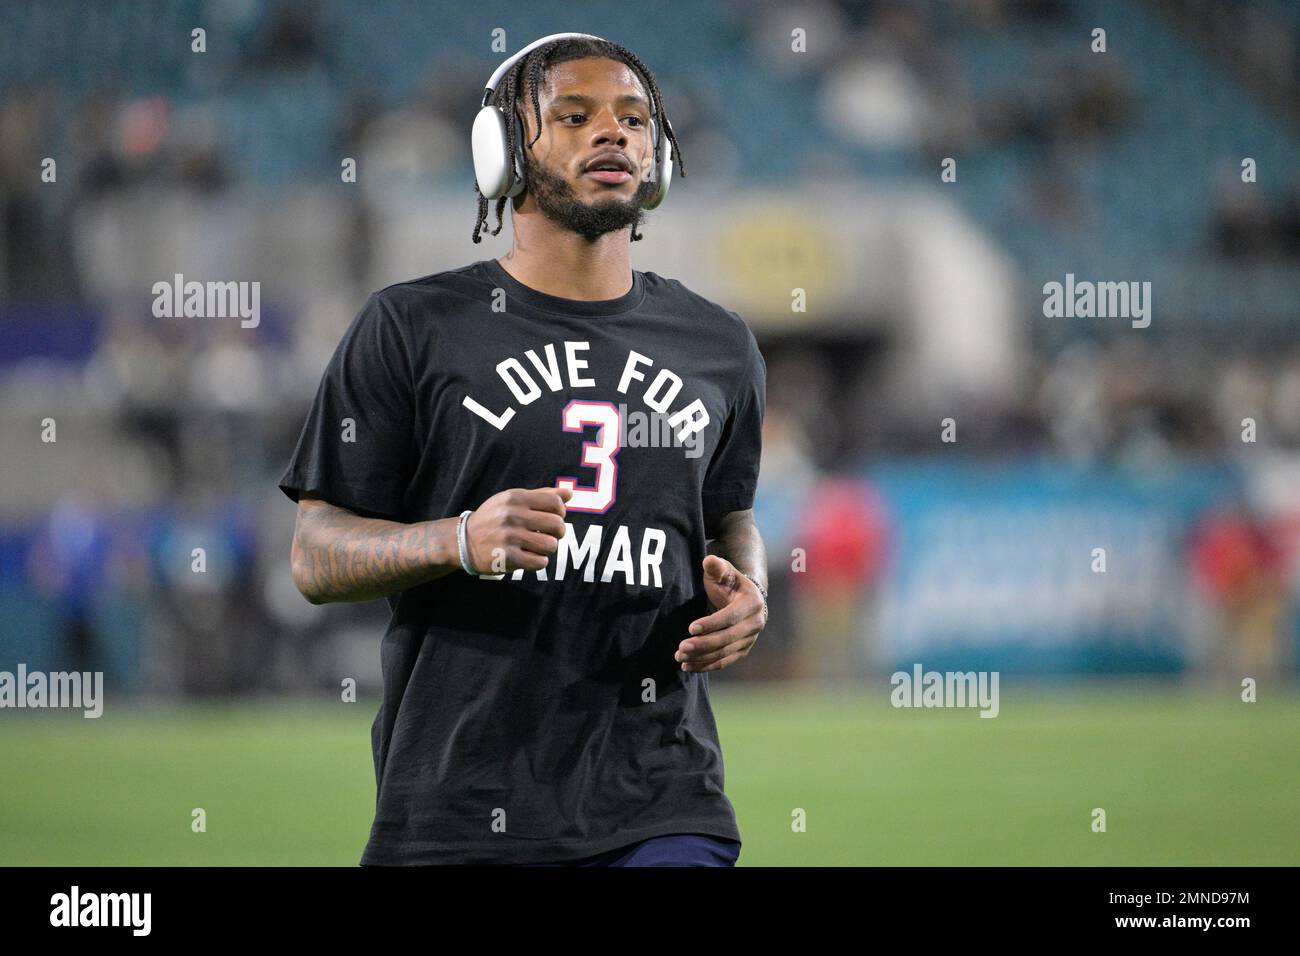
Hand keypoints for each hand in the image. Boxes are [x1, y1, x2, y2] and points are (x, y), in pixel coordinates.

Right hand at [464, 486, 571, 573]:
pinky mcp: (507, 557)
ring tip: (537, 546)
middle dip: (558, 532)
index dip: (561, 513)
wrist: (464, 541)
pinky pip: (540, 562)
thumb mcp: (513, 500)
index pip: (556, 504)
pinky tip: (530, 557)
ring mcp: (510, 537)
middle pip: (557, 525)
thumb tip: (569, 493)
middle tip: (548, 535)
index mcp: (516, 498)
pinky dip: (539, 561)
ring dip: (548, 548)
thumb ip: (542, 495)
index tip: (553, 518)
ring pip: (551, 545)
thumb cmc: (494, 518)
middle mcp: (513, 515)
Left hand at [676, 555, 766, 671]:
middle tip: (681, 648)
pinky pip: (724, 661)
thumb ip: (716, 566)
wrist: (745, 596)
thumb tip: (709, 560)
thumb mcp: (723, 570)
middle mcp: (756, 623)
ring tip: (679, 657)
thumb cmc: (729, 581)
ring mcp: (750, 639)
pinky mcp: (742, 650)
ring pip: (724, 653)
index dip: (711, 624)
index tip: (691, 628)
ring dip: (701, 658)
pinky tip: (687, 667)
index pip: (731, 617)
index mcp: (752, 602)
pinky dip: (706, 666)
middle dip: (703, 645)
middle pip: (727, 639)